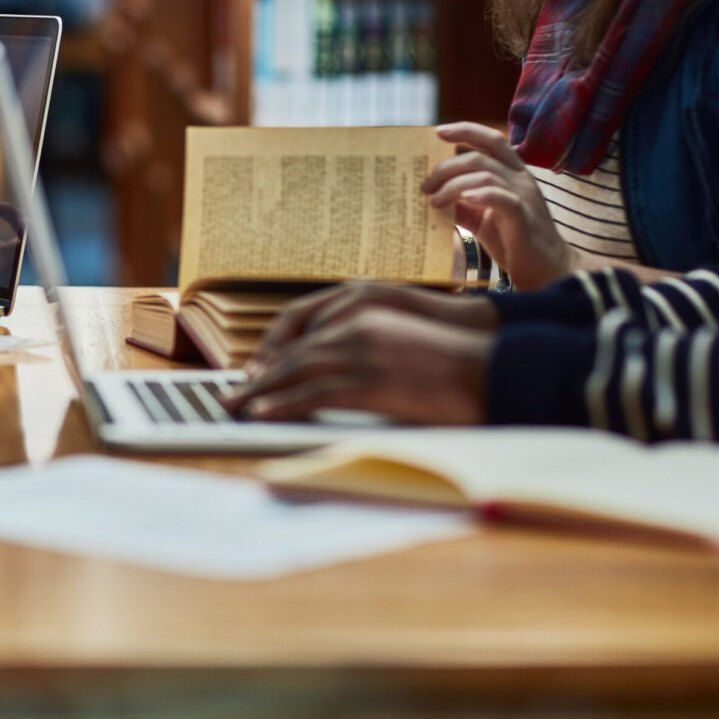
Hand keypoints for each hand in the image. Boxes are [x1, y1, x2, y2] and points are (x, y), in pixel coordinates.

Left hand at [225, 307, 490, 424]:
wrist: (486, 360)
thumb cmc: (447, 350)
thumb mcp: (397, 329)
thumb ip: (363, 334)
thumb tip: (334, 360)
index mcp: (359, 304)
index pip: (300, 323)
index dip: (273, 348)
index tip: (255, 369)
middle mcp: (353, 322)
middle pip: (292, 350)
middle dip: (259, 375)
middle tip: (233, 393)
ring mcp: (360, 350)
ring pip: (295, 371)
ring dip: (261, 391)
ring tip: (237, 407)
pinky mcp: (368, 380)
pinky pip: (314, 394)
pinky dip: (283, 404)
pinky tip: (264, 413)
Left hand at [422, 122, 577, 289]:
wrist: (548, 269)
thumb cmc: (513, 241)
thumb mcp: (481, 219)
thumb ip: (462, 205)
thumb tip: (431, 197)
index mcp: (513, 173)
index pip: (491, 140)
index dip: (465, 130)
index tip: (437, 132)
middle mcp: (520, 179)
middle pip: (480, 156)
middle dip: (446, 167)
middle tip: (426, 185)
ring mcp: (524, 196)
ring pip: (486, 175)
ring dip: (453, 185)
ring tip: (435, 201)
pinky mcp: (524, 218)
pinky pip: (502, 198)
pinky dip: (480, 195)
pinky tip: (463, 199)